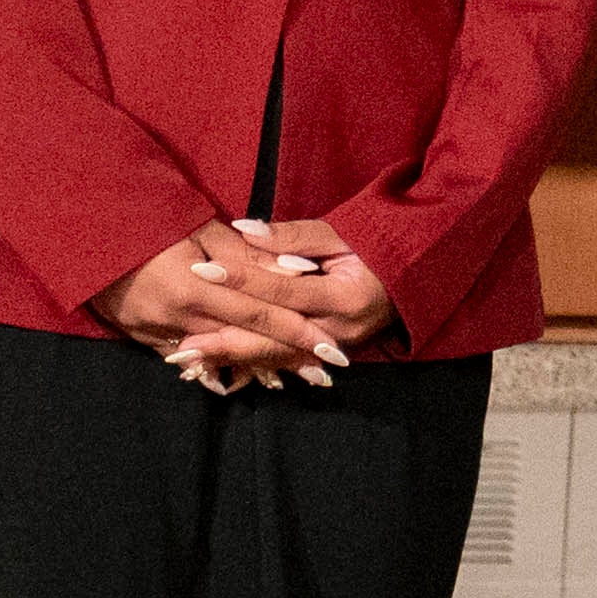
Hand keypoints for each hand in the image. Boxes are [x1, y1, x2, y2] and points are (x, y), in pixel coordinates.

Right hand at [89, 225, 348, 386]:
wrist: (85, 231)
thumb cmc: (147, 218)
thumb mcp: (199, 226)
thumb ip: (245, 253)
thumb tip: (293, 269)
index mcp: (195, 286)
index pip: (260, 313)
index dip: (297, 332)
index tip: (329, 347)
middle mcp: (179, 317)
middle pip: (243, 342)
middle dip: (284, 358)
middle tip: (322, 371)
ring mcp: (157, 332)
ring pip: (218, 357)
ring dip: (254, 366)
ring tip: (290, 378)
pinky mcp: (142, 337)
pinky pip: (186, 359)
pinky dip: (214, 365)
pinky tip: (237, 376)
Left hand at [155, 225, 394, 394]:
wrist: (416, 273)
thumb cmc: (379, 243)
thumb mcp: (340, 233)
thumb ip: (292, 237)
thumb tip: (244, 231)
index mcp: (345, 297)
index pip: (282, 291)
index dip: (241, 280)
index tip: (202, 270)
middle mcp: (340, 331)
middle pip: (273, 339)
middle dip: (225, 340)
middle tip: (181, 342)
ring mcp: (336, 347)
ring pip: (276, 358)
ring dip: (232, 358)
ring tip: (190, 359)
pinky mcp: (329, 353)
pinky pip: (287, 361)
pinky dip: (253, 363)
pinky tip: (222, 366)